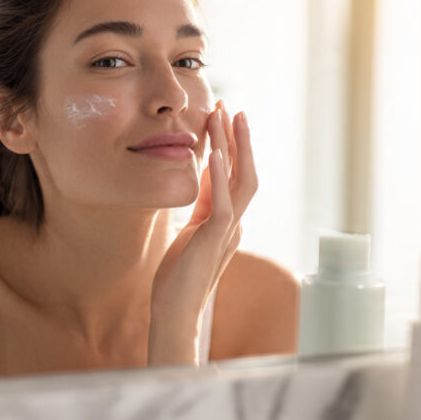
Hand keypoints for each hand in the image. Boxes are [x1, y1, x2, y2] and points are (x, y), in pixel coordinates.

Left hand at [148, 102, 257, 365]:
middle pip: (246, 172)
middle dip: (239, 138)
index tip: (221, 117)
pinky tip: (216, 154)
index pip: (234, 176)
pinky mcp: (215, 239)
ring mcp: (228, 231)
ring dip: (236, 147)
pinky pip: (223, 203)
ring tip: (229, 117)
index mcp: (227, 221)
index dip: (230, 146)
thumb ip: (202, 206)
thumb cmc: (177, 277)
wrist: (174, 313)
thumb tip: (206, 178)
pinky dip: (221, 176)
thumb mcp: (190, 231)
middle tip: (231, 107)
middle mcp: (235, 223)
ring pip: (242, 181)